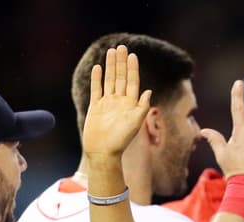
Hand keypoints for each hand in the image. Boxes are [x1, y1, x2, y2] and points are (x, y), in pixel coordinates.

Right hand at [82, 45, 152, 160]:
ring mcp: (107, 103)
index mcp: (130, 104)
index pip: (132, 81)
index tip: (132, 55)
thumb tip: (149, 91)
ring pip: (109, 80)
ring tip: (111, 51)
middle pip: (120, 77)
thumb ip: (142, 106)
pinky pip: (96, 89)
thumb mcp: (135, 123)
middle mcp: (119, 102)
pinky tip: (98, 68)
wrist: (102, 152)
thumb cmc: (120, 140)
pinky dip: (97, 79)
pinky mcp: (95, 107)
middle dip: (121, 62)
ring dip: (110, 66)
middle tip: (121, 47)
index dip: (132, 68)